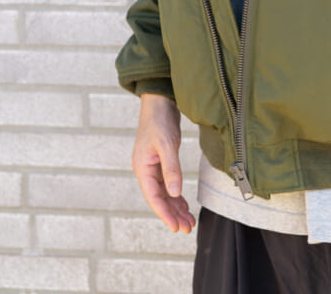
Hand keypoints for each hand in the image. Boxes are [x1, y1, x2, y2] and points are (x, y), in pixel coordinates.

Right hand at [132, 92, 195, 233]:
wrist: (159, 101)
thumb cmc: (160, 120)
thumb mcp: (167, 145)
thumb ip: (171, 169)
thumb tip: (174, 194)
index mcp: (142, 168)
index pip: (153, 198)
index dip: (165, 214)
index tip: (176, 228)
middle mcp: (145, 170)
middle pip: (159, 198)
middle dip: (172, 214)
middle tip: (187, 228)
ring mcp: (152, 166)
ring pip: (164, 193)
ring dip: (175, 207)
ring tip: (188, 221)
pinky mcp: (161, 161)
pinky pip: (167, 184)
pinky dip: (176, 195)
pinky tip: (183, 204)